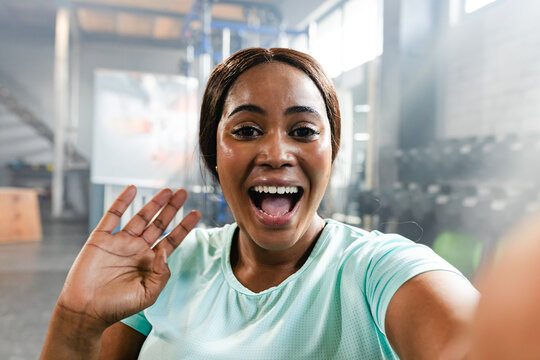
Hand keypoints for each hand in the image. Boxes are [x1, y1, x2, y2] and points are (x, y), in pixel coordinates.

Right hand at [56, 185, 199, 332]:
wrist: (86, 311)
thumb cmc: (117, 307)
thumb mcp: (148, 295)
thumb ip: (161, 274)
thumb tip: (166, 251)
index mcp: (149, 262)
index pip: (171, 240)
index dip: (184, 226)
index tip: (197, 213)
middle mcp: (136, 249)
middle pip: (159, 224)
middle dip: (171, 209)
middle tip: (184, 193)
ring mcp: (119, 242)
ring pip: (140, 217)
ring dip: (153, 203)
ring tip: (168, 191)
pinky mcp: (101, 239)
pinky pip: (112, 216)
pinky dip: (121, 202)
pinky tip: (132, 189)